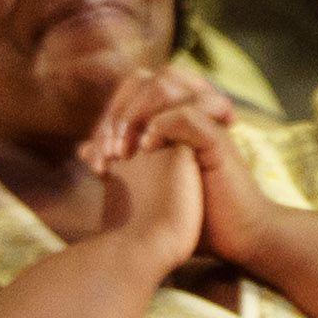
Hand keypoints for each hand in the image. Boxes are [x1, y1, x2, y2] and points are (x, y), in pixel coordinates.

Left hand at [84, 67, 269, 268]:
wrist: (235, 239)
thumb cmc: (195, 215)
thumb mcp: (145, 184)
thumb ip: (116, 162)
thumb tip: (82, 150)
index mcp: (173, 116)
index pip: (130, 91)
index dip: (107, 118)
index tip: (95, 163)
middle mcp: (191, 111)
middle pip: (145, 78)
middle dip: (117, 112)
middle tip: (107, 152)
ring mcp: (207, 121)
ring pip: (166, 84)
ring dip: (135, 114)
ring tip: (122, 153)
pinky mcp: (219, 140)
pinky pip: (190, 113)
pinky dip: (163, 124)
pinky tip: (147, 150)